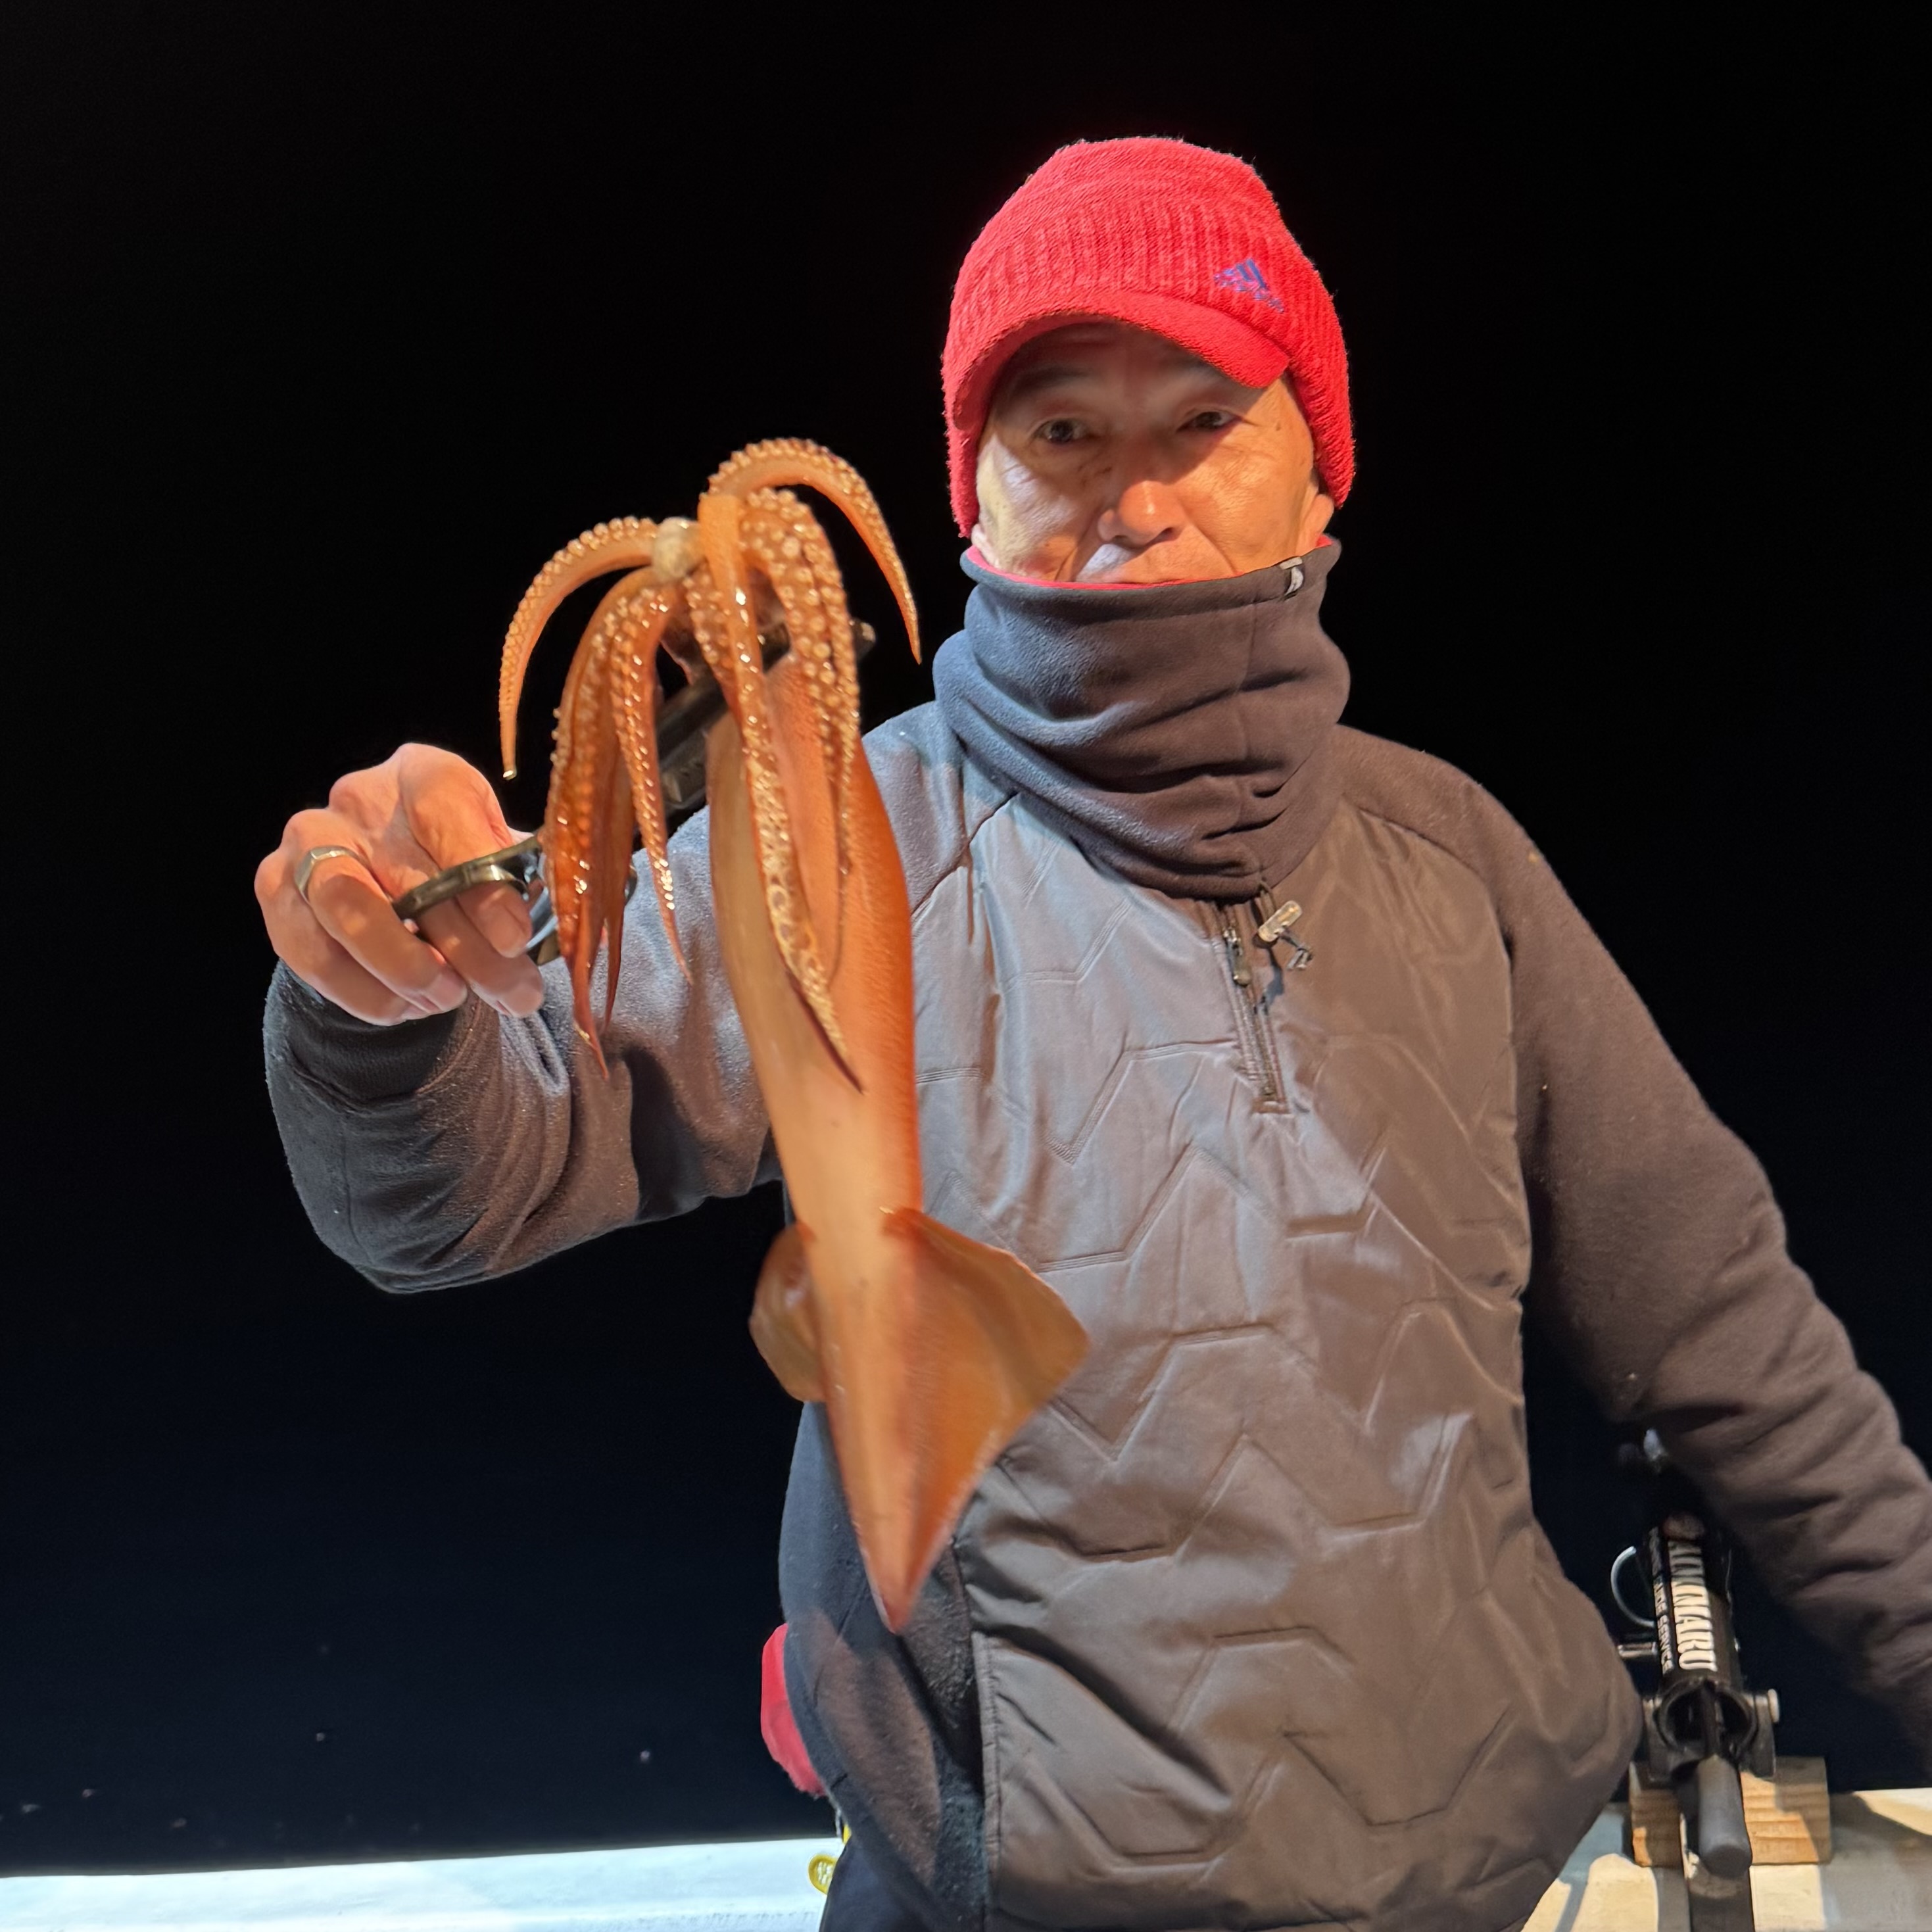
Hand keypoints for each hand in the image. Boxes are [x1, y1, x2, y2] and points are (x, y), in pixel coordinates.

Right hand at [257, 744, 544, 1024]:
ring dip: (406, 969)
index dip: (483, 883)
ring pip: (348, 911)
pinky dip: (364, 992)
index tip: (514, 939)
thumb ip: (523, 885)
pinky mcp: (277, 889)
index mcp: (425, 775)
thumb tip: (558, 929)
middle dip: (468, 952)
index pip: (447, 815)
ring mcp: (309, 842)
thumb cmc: (461, 863)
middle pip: (408, 879)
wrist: (393, 877)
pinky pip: (313, 952)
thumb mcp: (502, 860)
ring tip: (451, 1000)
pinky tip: (407, 1007)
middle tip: (512, 995)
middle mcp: (360, 799)